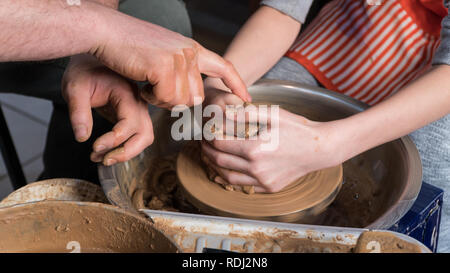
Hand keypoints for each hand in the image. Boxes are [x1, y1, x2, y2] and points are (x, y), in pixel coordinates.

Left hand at [62, 55, 153, 165]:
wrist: (91, 58)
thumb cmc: (83, 70)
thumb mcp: (74, 87)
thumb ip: (78, 112)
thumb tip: (82, 138)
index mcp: (127, 93)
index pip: (130, 123)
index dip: (114, 139)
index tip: (94, 146)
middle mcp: (138, 102)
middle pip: (145, 135)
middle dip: (126, 152)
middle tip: (103, 160)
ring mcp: (139, 109)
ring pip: (145, 138)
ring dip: (127, 152)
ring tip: (101, 158)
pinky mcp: (133, 115)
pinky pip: (136, 135)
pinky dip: (123, 147)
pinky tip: (103, 151)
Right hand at [91, 10, 250, 107]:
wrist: (106, 31)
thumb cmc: (130, 45)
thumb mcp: (164, 54)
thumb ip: (182, 71)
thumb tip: (193, 97)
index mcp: (192, 48)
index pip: (224, 66)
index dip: (236, 83)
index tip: (245, 97)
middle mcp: (190, 52)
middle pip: (196, 97)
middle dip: (176, 101)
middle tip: (156, 91)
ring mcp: (179, 59)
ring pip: (181, 101)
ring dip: (161, 100)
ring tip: (148, 84)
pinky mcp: (165, 67)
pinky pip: (165, 99)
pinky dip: (151, 98)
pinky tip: (142, 84)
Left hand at [201, 107, 343, 192]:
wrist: (319, 149)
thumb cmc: (297, 128)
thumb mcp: (272, 114)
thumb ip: (245, 113)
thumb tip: (222, 112)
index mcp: (255, 149)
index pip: (220, 143)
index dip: (209, 135)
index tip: (206, 129)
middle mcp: (256, 168)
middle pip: (220, 160)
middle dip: (207, 150)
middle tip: (203, 142)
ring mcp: (263, 181)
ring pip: (227, 176)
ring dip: (214, 166)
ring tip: (210, 155)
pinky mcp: (269, 187)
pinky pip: (242, 185)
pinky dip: (229, 177)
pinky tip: (224, 169)